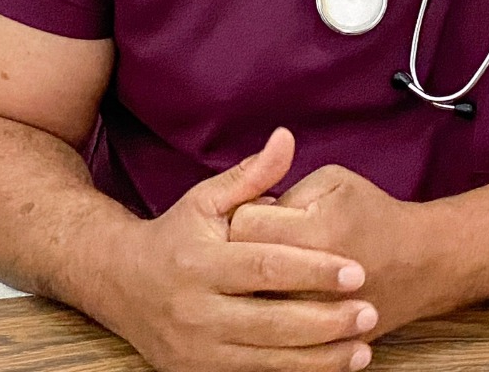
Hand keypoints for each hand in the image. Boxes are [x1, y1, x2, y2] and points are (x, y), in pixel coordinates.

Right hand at [99, 129, 377, 371]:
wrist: (119, 283)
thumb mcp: (206, 199)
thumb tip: (287, 138)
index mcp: (200, 262)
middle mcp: (196, 310)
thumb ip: (252, 174)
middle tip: (369, 310)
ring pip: (266, 359)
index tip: (356, 270)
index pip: (266, 267)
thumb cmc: (175, 235)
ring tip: (363, 349)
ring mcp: (196, 347)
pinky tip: (329, 366)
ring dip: (318, 358)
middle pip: (270, 321)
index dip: (313, 269)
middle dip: (325, 321)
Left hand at [230, 165, 436, 337]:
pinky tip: (285, 301)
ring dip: (255, 289)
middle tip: (267, 244)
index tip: (264, 211)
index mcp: (312, 232)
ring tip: (276, 273)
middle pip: (243, 269)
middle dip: (246, 253)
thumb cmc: (373, 214)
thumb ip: (285, 188)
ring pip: (253, 307)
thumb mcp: (334, 181)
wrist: (421, 263)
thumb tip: (246, 211)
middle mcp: (309, 282)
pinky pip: (275, 338)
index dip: (248, 212)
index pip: (244, 224)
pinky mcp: (320, 345)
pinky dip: (273, 321)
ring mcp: (314, 321)